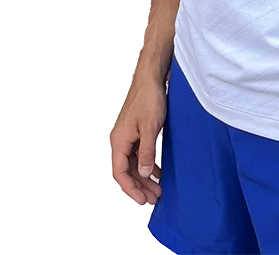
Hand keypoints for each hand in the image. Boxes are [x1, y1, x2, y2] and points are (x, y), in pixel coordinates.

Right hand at [110, 73, 167, 207]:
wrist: (151, 79)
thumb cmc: (149, 100)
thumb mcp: (150, 128)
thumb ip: (147, 152)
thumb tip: (145, 174)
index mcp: (119, 141)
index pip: (121, 173)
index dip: (131, 188)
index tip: (144, 200)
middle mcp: (121, 141)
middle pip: (128, 171)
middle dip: (141, 186)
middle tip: (155, 199)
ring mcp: (129, 137)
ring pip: (134, 164)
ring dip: (145, 177)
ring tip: (159, 190)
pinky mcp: (137, 132)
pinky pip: (140, 154)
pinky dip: (148, 165)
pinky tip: (158, 172)